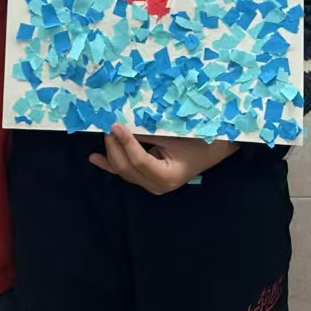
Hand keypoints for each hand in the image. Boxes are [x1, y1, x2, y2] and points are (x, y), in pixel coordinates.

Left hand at [88, 124, 238, 194]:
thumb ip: (148, 133)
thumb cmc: (199, 139)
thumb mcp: (173, 135)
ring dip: (111, 152)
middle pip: (127, 168)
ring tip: (102, 134)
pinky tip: (95, 158)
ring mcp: (152, 185)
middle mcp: (157, 186)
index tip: (116, 124)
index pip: (139, 160)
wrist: (215, 148)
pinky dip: (110, 163)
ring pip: (124, 170)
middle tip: (108, 125)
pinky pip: (127, 172)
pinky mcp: (148, 179)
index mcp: (167, 177)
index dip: (126, 142)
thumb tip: (122, 124)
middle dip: (114, 147)